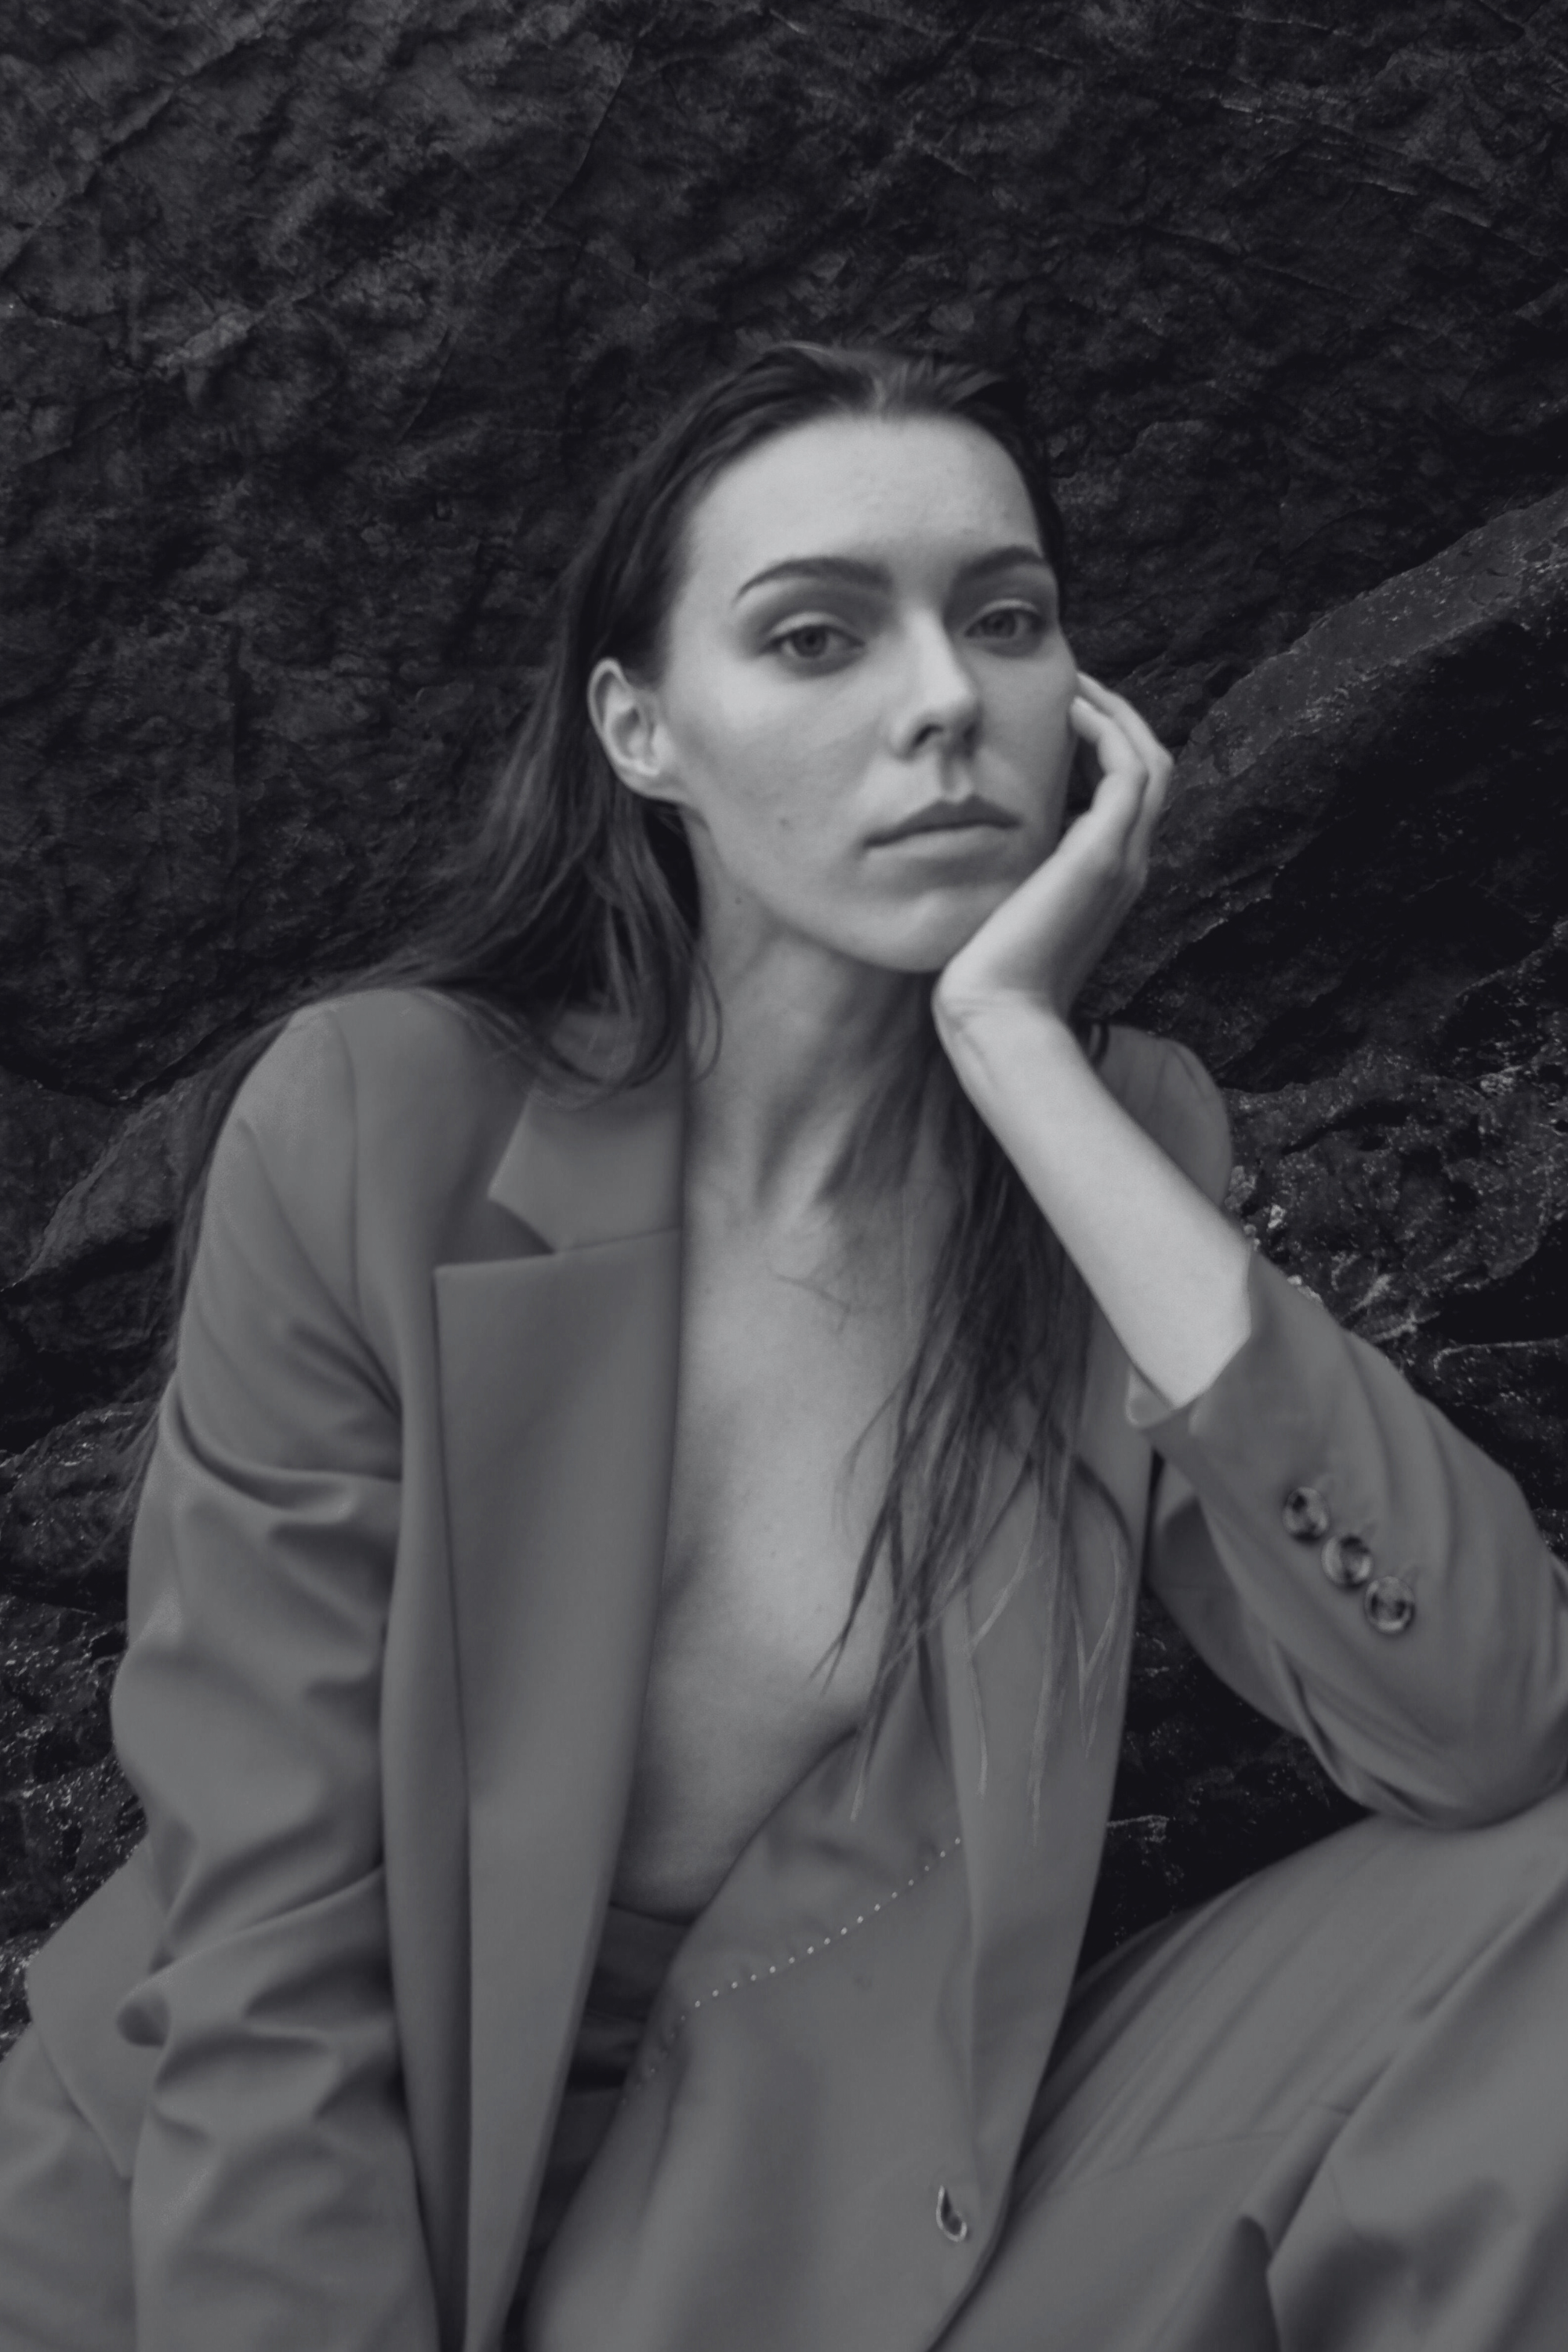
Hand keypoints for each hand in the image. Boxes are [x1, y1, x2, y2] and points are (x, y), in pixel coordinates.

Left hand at [931, 673, 1172, 1043]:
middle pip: (1151, 768)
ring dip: (1117, 713)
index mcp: (1105, 877)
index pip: (1128, 793)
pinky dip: (1108, 731)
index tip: (1061, 711)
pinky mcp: (1102, 856)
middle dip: (1118, 718)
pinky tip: (1069, 709)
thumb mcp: (996, 904)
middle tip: (1072, 683)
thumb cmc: (981, 972)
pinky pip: (1129, 772)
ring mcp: (1121, 860)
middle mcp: (1125, 865)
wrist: (993, 1014)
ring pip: (1150, 761)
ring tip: (1074, 683)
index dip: (1104, 745)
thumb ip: (1003, 868)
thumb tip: (967, 837)